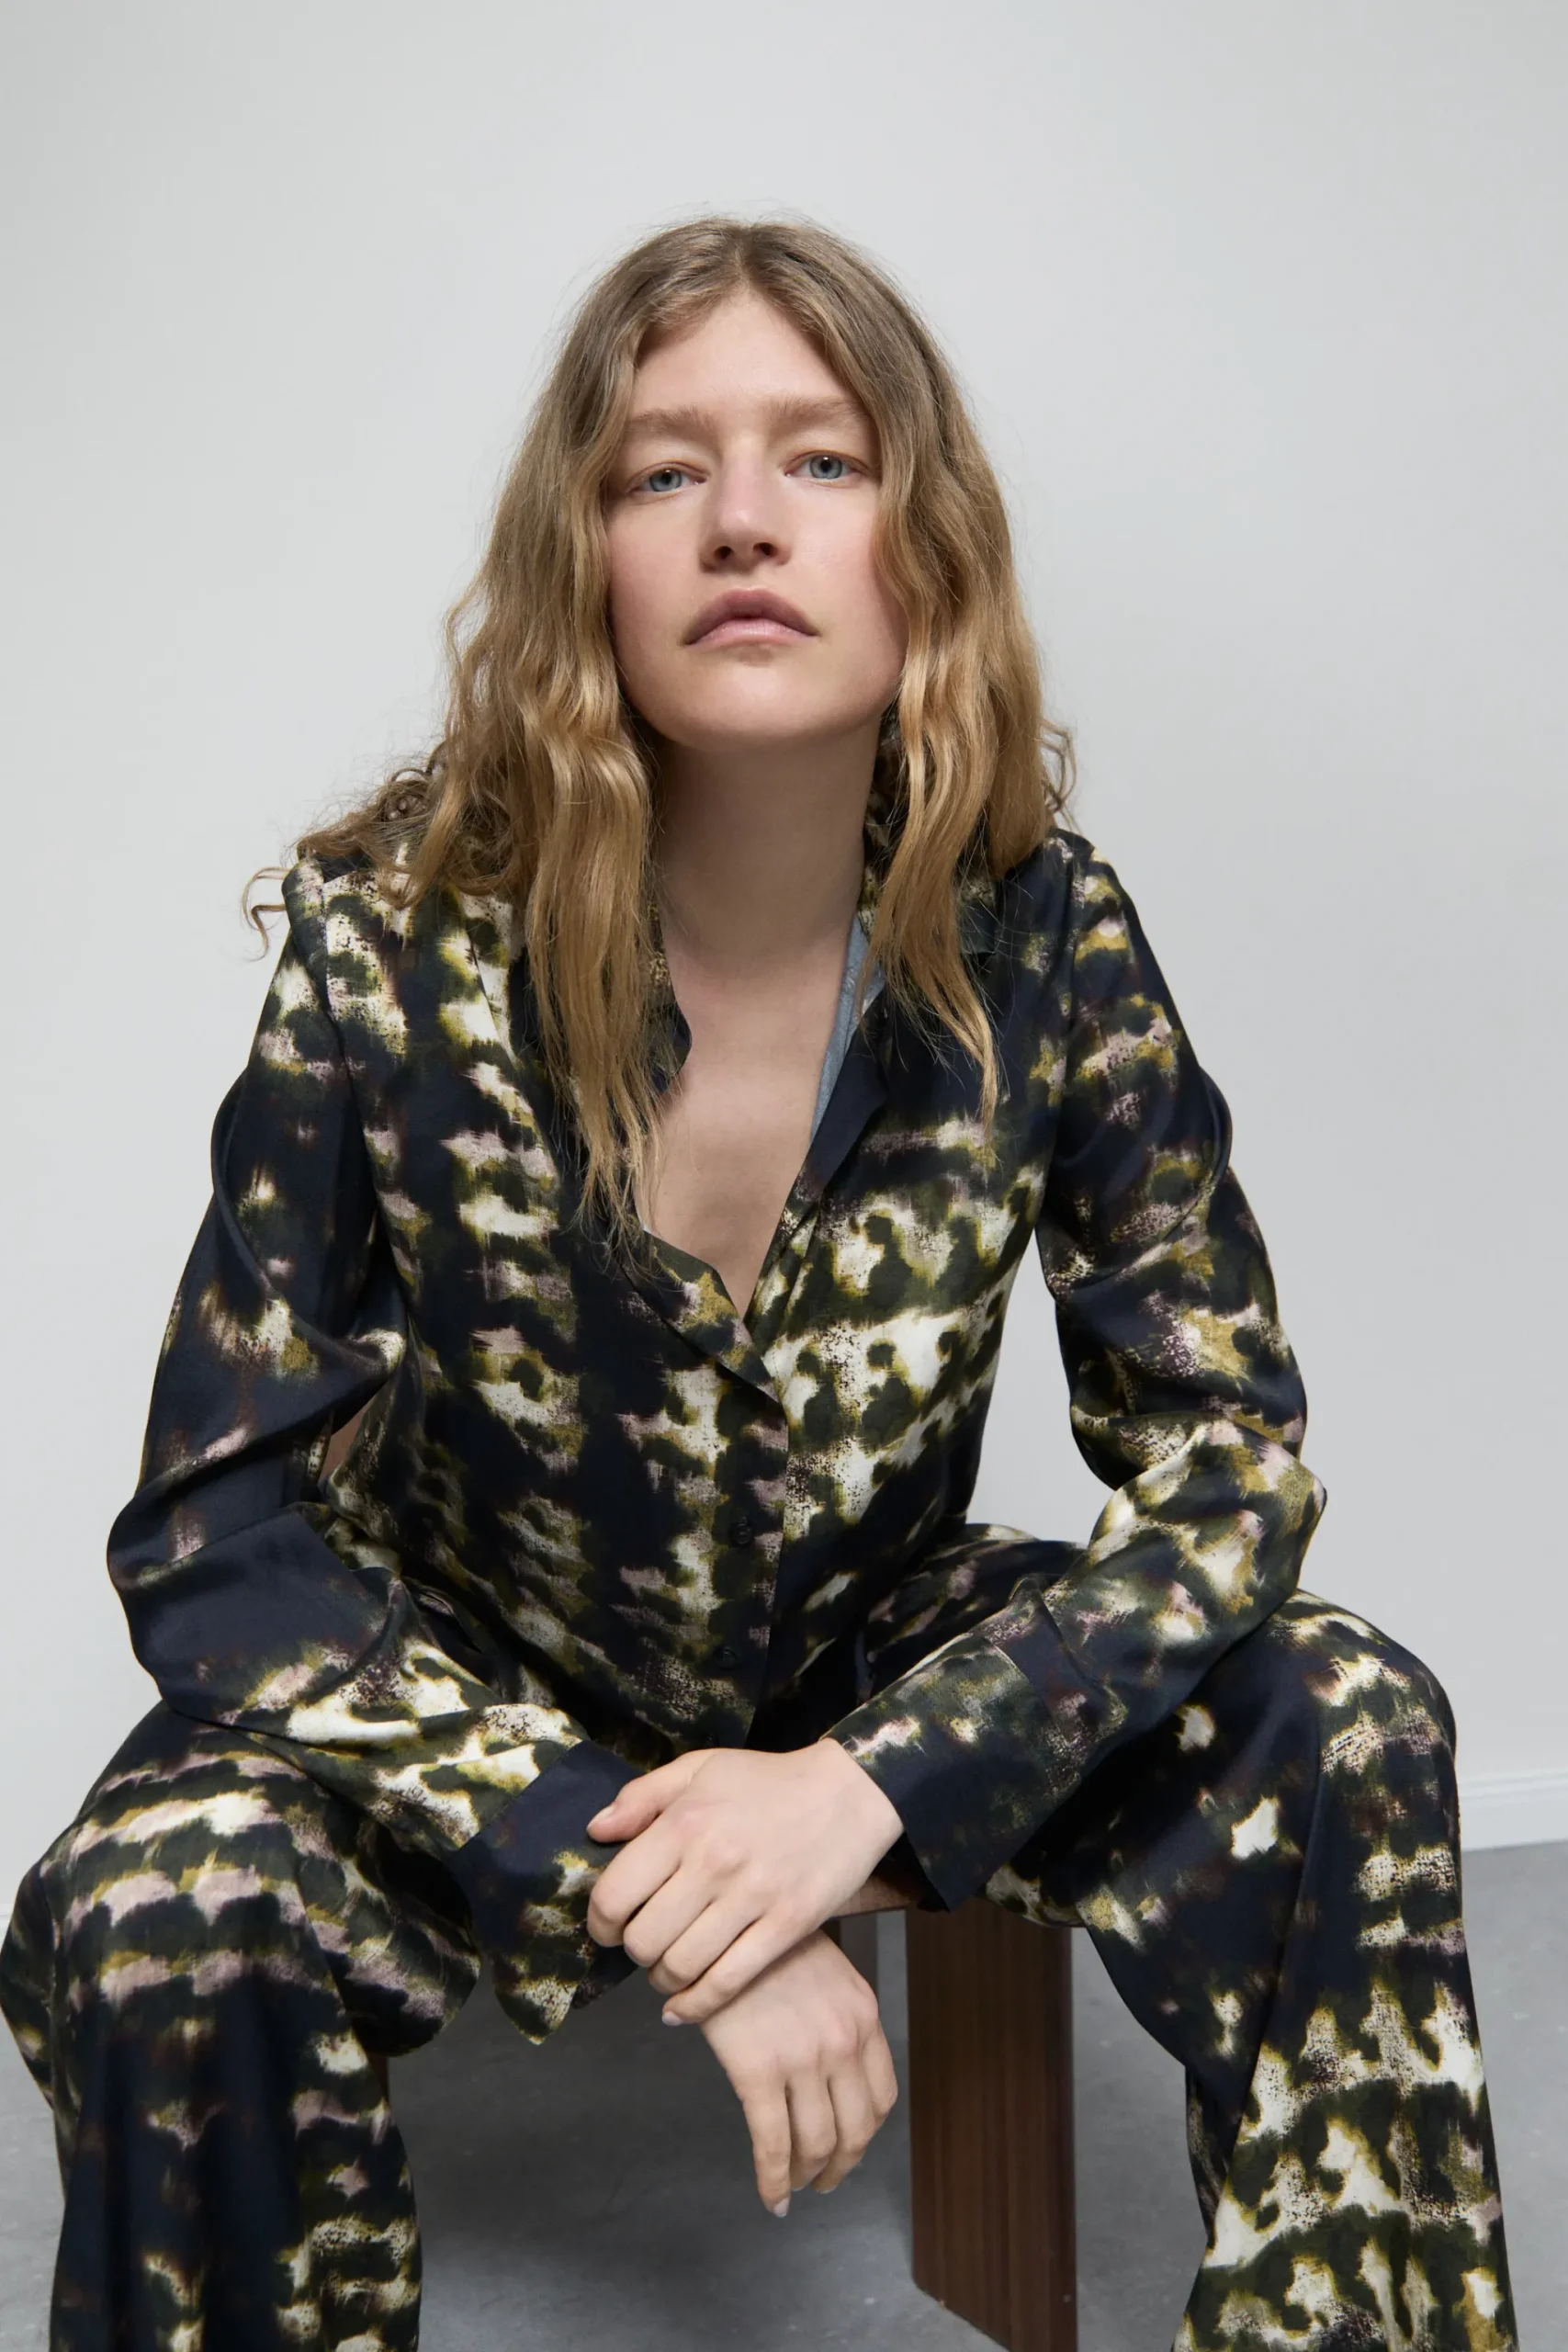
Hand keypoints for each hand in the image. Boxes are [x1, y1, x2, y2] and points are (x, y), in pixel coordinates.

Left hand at [583, 1739, 903, 2024]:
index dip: (600, 1922)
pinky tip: (683, 2006)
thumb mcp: (701, 1768)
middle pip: (643, 1940)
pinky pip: (727, 1983)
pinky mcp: (786, 1926)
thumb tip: (596, 1832)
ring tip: (667, 1968)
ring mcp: (752, 1899)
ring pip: (681, 1967)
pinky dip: (697, 2005)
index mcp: (684, 1824)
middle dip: (634, 1951)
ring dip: (663, 1978)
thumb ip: (642, 1797)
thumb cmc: (769, 1780)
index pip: (614, 1896)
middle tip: (644, 1945)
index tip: (608, 1926)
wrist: (849, 1793)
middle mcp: (713, 1863)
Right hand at [695, 1927, 898, 2216]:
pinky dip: (775, 2180)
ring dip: (808, 2176)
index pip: (881, 2096)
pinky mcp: (760, 2072)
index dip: (865, 2133)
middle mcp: (843, 2042)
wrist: (718, 1923)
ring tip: (794, 2188)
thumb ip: (835, 2015)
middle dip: (841, 2165)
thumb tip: (825, 2066)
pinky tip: (771, 2195)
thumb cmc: (763, 1943)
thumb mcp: (821, 1971)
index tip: (849, 2148)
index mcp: (863, 2016)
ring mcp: (804, 2059)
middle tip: (824, 2181)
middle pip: (856, 2129)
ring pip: (817, 2143)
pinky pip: (774, 2144)